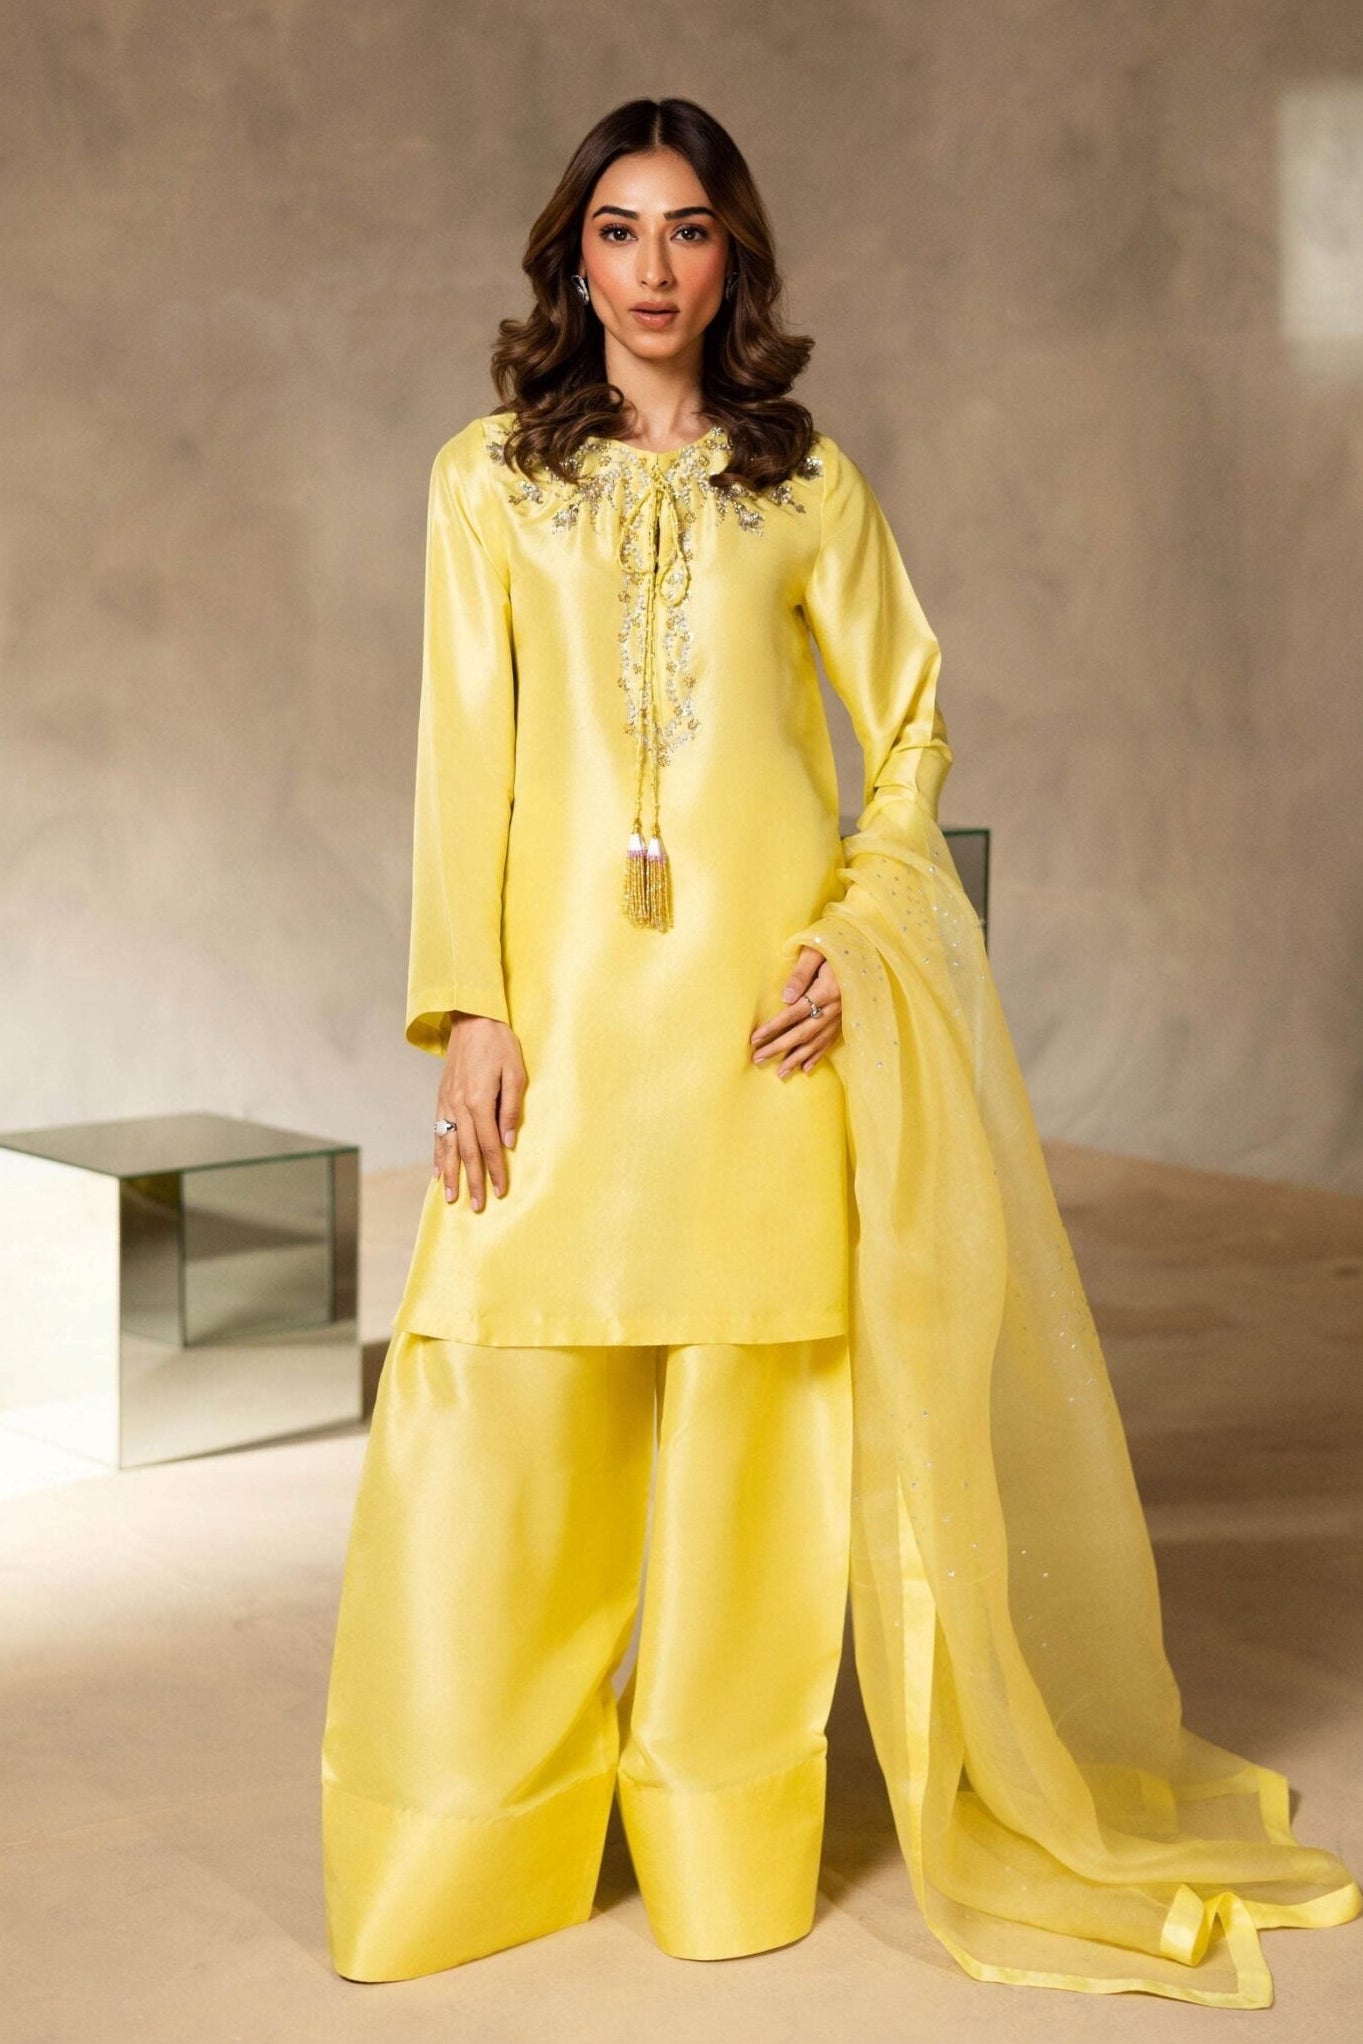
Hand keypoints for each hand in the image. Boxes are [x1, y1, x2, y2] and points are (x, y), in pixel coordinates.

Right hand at [433, 1012, 526, 1209]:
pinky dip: (436, 1154)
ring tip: (450, 1197)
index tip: (501, 1191)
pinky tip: (437, 1170)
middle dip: (473, 1181)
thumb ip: (511, 1110)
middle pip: (466, 1152)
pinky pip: (437, 1132)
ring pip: (446, 1146)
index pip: (488, 1145)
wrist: (472, 1019)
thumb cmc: (499, 1044)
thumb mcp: (516, 1073)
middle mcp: (459, 1106)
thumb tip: (508, 1142)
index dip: (496, 1170)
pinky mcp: (441, 1098)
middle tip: (478, 1206)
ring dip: (449, 1174)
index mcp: (479, 1101)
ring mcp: (446, 1103)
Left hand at [750, 946, 842, 1077]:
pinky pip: (830, 1042)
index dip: (773, 1027)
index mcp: (826, 991)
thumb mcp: (816, 953)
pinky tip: (806, 1068)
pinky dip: (817, 1056)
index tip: (755, 1039)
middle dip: (779, 1048)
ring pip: (816, 1042)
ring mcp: (841, 1016)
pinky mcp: (846, 1020)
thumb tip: (785, 999)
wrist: (866, 948)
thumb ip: (800, 974)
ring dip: (796, 1059)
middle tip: (758, 1059)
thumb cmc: (834, 946)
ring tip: (780, 1073)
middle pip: (802, 1033)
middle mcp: (834, 1008)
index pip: (793, 1013)